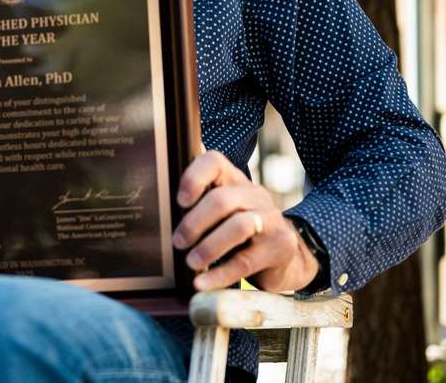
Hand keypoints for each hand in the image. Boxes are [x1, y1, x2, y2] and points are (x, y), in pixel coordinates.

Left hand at [171, 150, 318, 291]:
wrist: (286, 256)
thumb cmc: (238, 232)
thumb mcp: (221, 214)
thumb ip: (197, 206)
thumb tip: (160, 216)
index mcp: (234, 180)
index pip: (214, 162)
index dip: (194, 178)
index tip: (179, 201)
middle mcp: (255, 195)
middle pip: (222, 200)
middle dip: (194, 223)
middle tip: (177, 242)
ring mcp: (271, 220)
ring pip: (238, 227)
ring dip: (208, 247)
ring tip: (190, 262)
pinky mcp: (279, 248)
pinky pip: (245, 261)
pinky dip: (220, 274)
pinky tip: (202, 283)